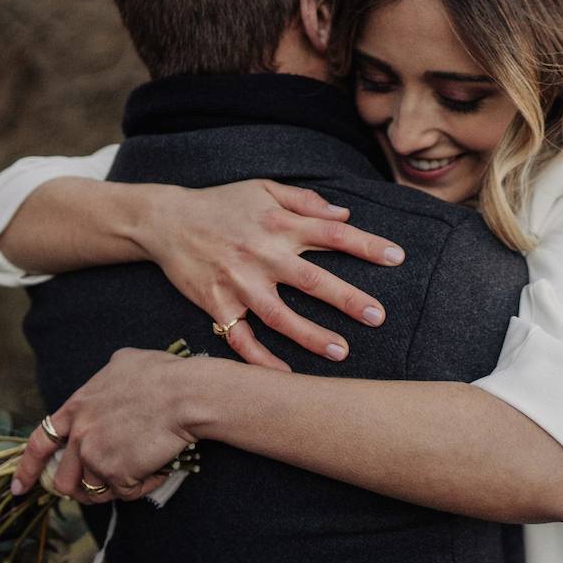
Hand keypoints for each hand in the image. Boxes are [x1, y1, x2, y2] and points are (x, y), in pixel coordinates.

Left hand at [12, 349, 197, 503]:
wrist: (185, 395)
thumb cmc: (164, 374)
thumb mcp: (126, 362)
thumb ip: (106, 376)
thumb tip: (110, 377)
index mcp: (78, 407)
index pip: (39, 443)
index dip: (27, 468)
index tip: (19, 487)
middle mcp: (80, 434)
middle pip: (63, 479)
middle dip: (77, 489)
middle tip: (100, 487)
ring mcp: (96, 455)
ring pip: (92, 491)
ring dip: (112, 489)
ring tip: (136, 475)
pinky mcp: (117, 473)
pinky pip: (125, 493)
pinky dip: (142, 486)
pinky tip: (158, 470)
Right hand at [137, 180, 403, 368]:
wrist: (165, 219)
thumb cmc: (221, 203)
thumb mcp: (263, 188)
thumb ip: (305, 200)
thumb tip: (345, 213)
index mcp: (280, 223)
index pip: (332, 233)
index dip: (366, 245)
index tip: (397, 257)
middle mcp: (262, 253)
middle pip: (312, 279)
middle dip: (347, 299)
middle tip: (378, 315)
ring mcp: (238, 281)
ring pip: (279, 314)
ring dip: (311, 335)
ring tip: (341, 351)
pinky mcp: (216, 302)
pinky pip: (240, 338)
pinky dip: (260, 359)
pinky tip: (285, 375)